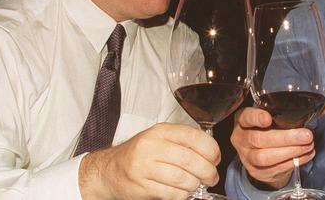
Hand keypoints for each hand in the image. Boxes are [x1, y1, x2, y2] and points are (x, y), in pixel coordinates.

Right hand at [78, 122, 220, 199]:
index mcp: (160, 131)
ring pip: (183, 179)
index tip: (215, 158)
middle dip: (208, 171)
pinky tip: (181, 191)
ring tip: (195, 184)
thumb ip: (183, 141)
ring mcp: (145, 167)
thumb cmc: (139, 154)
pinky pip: (172, 194)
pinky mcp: (142, 187)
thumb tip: (211, 152)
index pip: (194, 137)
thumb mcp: (159, 139)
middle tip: (211, 177)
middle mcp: (151, 146)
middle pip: (191, 160)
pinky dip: (182, 195)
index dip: (211, 150)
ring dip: (195, 185)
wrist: (109, 170)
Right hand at [230, 107, 314, 188]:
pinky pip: (274, 169)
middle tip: (306, 135)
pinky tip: (306, 155)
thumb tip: (323, 107)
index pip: (246, 117)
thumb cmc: (269, 130)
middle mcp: (241, 138)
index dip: (256, 118)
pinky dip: (293, 162)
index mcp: (243, 120)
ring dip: (290, 152)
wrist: (261, 155)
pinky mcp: (257, 172)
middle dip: (285, 138)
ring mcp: (247, 157)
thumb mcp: (275, 117)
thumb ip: (294, 111)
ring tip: (308, 146)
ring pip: (265, 157)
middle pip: (258, 139)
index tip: (268, 118)